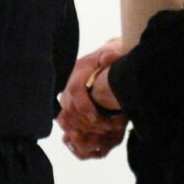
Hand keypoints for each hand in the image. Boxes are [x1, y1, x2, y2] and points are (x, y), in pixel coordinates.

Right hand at [59, 39, 126, 159]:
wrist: (113, 54)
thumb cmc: (116, 54)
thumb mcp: (116, 50)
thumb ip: (113, 55)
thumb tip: (107, 59)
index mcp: (81, 68)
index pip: (75, 89)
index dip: (83, 105)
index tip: (94, 118)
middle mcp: (72, 80)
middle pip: (69, 105)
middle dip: (83, 120)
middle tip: (101, 129)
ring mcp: (70, 91)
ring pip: (66, 113)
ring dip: (80, 126)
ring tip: (99, 131)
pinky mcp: (73, 100)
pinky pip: (68, 117)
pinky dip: (78, 127)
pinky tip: (93, 132)